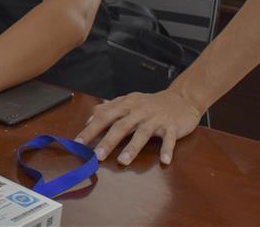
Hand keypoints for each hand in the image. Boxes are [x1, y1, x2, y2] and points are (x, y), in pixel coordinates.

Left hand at [75, 88, 203, 165]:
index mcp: (126, 105)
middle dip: (108, 141)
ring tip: (123, 161)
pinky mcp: (172, 126)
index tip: (78, 143)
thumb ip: (108, 109)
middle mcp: (139, 111)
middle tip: (97, 156)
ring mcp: (156, 119)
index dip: (91, 130)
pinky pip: (169, 139)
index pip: (104, 117)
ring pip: (143, 133)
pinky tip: (164, 160)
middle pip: (121, 126)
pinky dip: (167, 149)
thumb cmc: (150, 103)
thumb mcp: (128, 102)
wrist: (181, 98)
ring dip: (133, 147)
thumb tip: (89, 120)